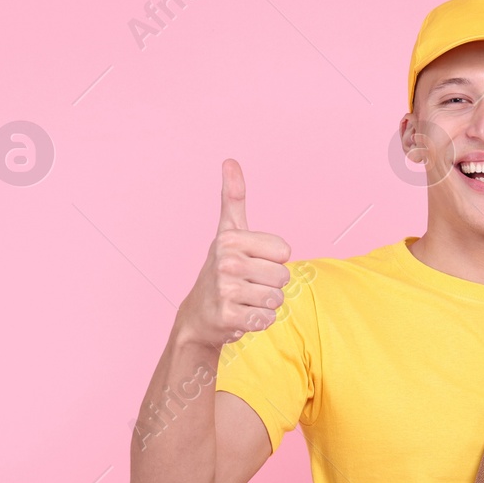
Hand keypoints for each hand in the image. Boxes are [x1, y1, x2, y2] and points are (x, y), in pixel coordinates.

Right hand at [177, 159, 292, 349]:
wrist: (199, 315)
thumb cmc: (222, 270)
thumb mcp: (228, 231)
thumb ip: (233, 198)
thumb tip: (230, 160)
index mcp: (230, 238)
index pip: (285, 252)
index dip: (273, 261)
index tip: (251, 262)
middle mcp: (226, 261)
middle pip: (283, 277)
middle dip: (270, 285)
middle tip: (247, 285)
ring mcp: (225, 289)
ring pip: (277, 299)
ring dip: (265, 304)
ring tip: (244, 300)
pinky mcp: (227, 316)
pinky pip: (267, 320)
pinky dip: (259, 322)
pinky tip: (241, 316)